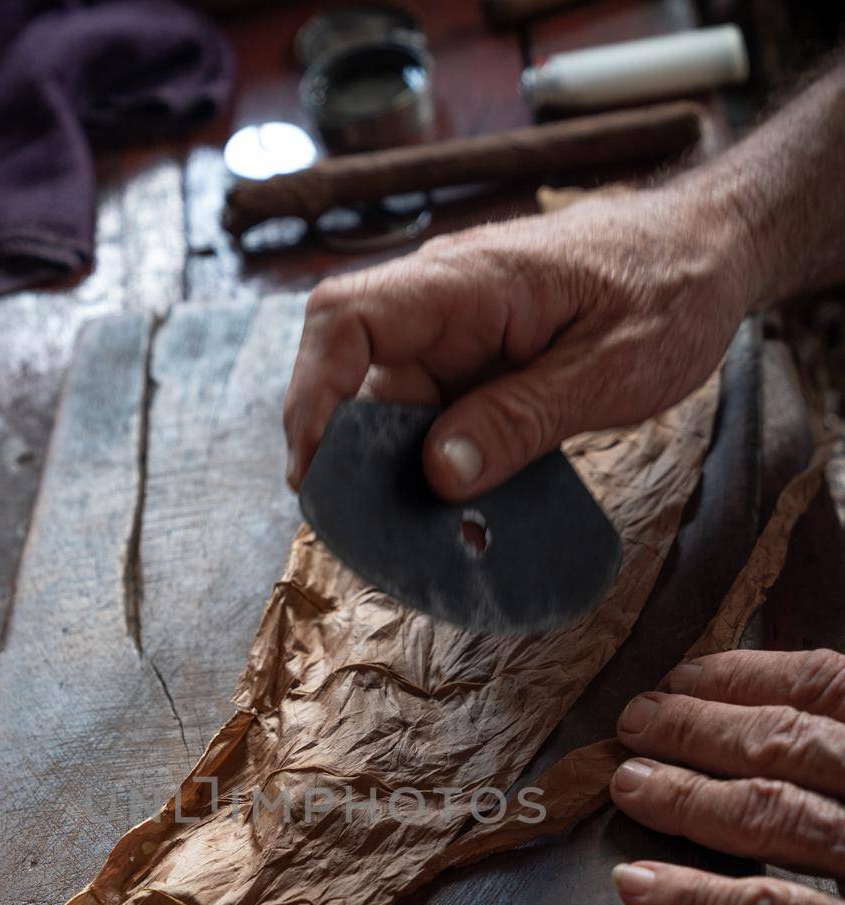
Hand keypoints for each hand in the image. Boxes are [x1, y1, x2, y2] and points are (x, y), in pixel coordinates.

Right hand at [283, 180, 754, 499]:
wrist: (710, 250)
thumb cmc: (673, 290)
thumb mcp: (613, 369)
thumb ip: (524, 420)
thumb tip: (439, 474)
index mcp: (469, 282)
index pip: (344, 318)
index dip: (312, 395)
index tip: (315, 472)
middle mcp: (443, 302)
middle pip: (351, 375)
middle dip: (347, 456)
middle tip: (367, 531)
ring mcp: (455, 332)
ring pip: (387, 406)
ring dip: (391, 470)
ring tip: (414, 535)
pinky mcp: (474, 361)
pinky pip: (429, 415)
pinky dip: (429, 464)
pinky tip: (451, 511)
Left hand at [610, 649, 844, 904]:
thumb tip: (773, 712)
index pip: (829, 685)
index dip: (748, 677)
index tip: (685, 675)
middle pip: (787, 746)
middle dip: (700, 728)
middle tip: (636, 721)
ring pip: (771, 817)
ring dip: (687, 794)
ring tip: (629, 783)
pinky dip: (700, 899)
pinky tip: (640, 884)